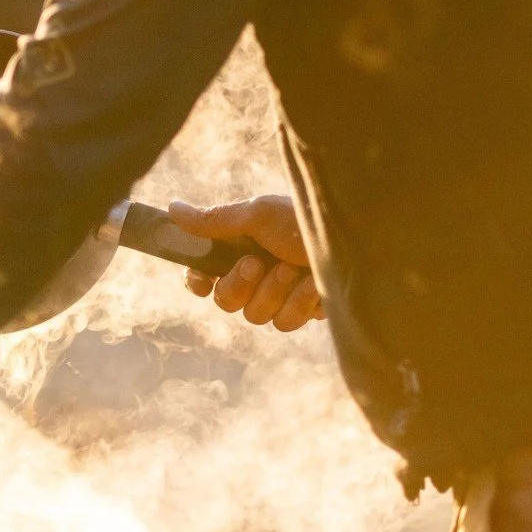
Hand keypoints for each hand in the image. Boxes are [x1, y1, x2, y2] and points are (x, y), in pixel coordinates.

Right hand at [168, 195, 323, 331]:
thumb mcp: (257, 215)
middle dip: (240, 285)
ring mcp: (282, 295)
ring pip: (256, 316)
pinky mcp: (305, 312)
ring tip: (295, 268)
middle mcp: (258, 273)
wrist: (360, 238)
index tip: (202, 278)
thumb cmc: (307, 219)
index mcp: (241, 247)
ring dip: (274, 292)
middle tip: (257, 263)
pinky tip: (314, 284)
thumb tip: (172, 209)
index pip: (204, 275)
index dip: (198, 281)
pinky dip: (299, 303)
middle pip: (225, 301)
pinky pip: (286, 322)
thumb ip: (214, 220)